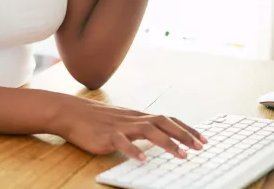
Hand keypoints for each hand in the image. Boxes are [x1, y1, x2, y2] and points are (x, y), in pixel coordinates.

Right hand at [52, 96, 206, 160]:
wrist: (72, 113)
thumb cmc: (96, 119)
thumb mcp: (121, 121)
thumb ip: (137, 128)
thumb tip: (156, 137)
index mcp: (137, 116)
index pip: (167, 119)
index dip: (186, 128)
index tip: (202, 138)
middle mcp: (133, 119)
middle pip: (163, 122)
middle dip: (183, 134)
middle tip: (200, 147)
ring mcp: (120, 126)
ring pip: (148, 130)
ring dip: (167, 142)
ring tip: (181, 155)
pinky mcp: (107, 135)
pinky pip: (122, 142)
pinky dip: (133, 150)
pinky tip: (142, 160)